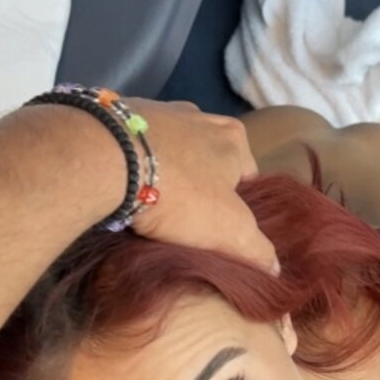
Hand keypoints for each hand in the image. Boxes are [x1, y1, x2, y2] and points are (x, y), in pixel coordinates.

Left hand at [124, 99, 277, 272]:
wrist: (104, 158)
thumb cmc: (179, 193)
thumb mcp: (229, 231)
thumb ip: (257, 249)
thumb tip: (275, 269)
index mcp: (235, 137)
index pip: (247, 176)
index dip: (236, 206)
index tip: (215, 228)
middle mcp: (202, 116)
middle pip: (210, 161)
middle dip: (200, 186)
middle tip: (183, 219)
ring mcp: (159, 111)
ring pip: (172, 150)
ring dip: (166, 172)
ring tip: (150, 204)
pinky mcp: (120, 115)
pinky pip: (137, 145)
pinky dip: (135, 163)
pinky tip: (123, 185)